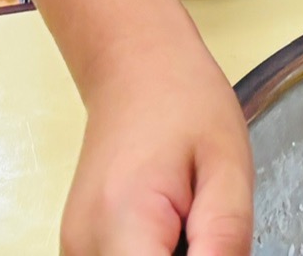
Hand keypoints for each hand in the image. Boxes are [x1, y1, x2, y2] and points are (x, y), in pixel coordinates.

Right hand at [63, 17, 252, 255]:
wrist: (135, 65)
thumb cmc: (184, 101)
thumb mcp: (228, 167)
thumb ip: (226, 240)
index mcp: (123, 220)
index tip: (215, 246)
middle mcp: (84, 245)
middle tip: (208, 232)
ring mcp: (75, 250)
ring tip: (191, 228)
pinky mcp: (79, 250)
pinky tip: (172, 235)